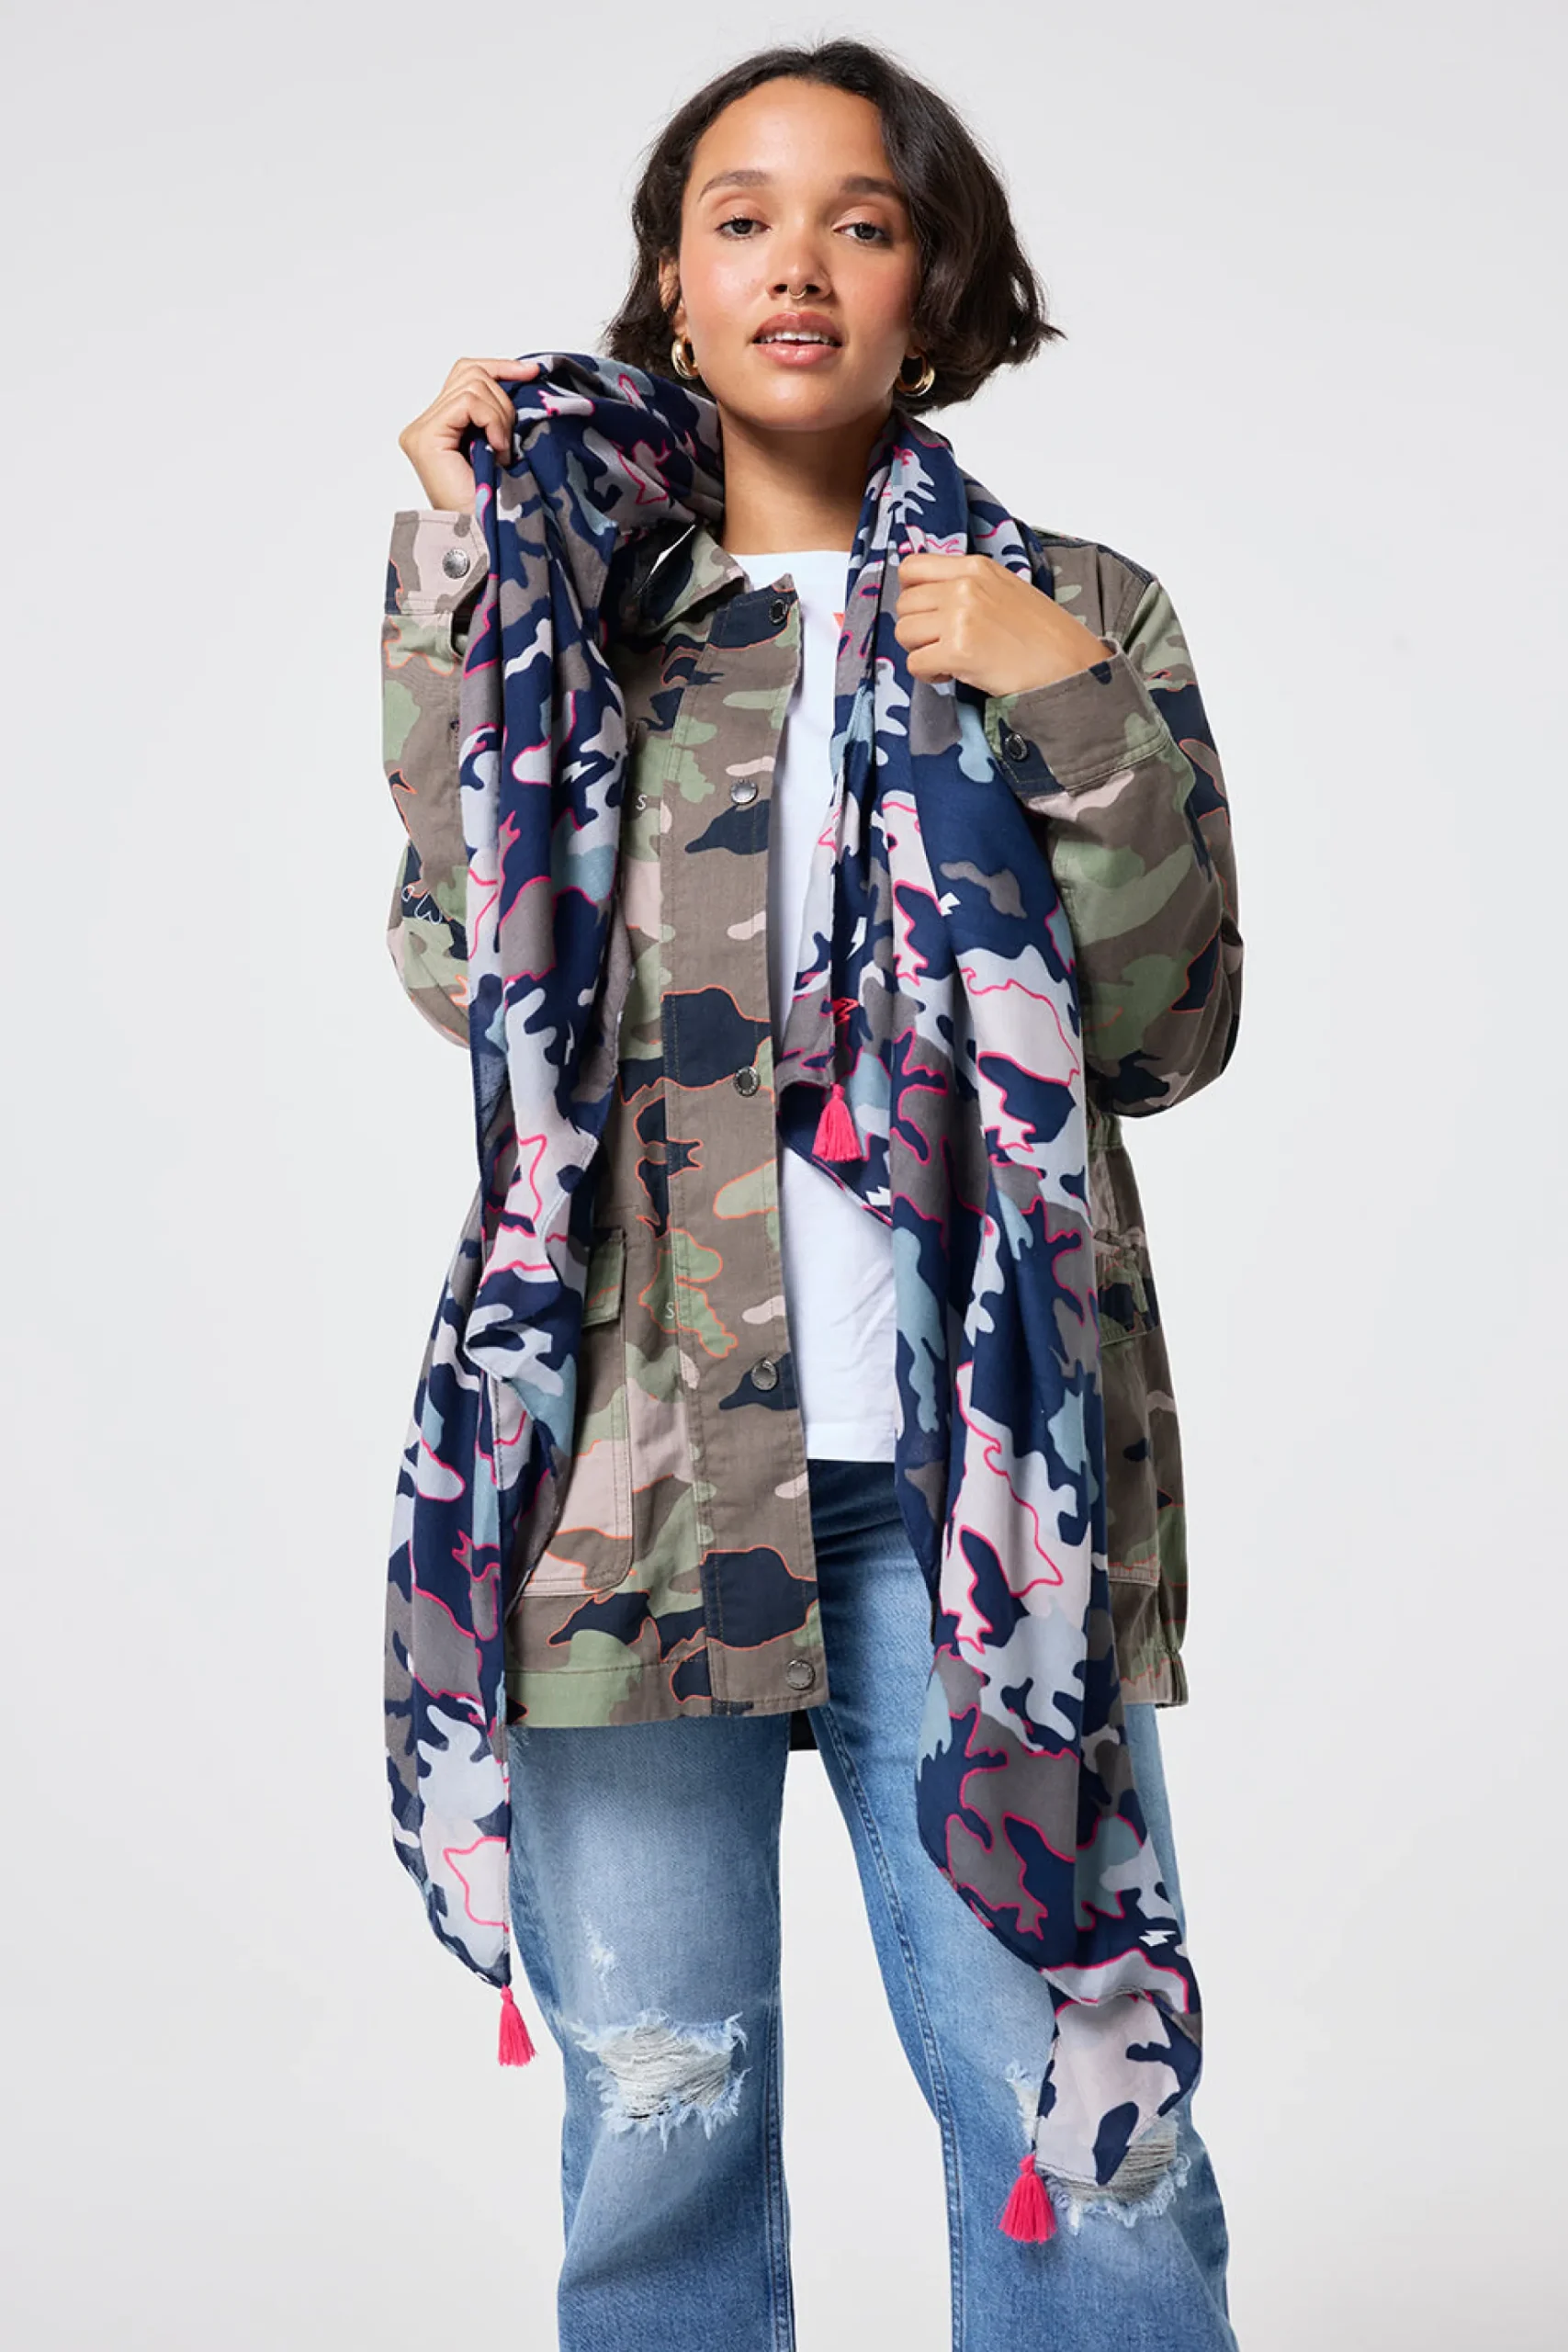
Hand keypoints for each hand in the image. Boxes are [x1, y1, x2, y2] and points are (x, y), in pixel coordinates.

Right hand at [397, 355, 541, 510]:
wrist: (487, 540)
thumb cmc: (499, 502)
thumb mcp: (504, 442)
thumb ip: (498, 410)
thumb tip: (525, 373)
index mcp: (440, 425)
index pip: (467, 373)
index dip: (501, 368)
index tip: (533, 372)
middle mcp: (424, 425)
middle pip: (470, 373)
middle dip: (503, 400)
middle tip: (511, 440)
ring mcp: (421, 431)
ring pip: (472, 383)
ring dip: (500, 415)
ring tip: (502, 451)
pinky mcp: (424, 438)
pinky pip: (468, 402)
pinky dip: (492, 421)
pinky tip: (497, 450)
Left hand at [893, 549, 1110, 693]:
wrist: (1070, 667)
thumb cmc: (1044, 636)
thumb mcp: (1007, 590)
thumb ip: (969, 586)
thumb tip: (932, 596)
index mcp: (976, 567)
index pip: (912, 567)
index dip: (911, 593)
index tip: (925, 612)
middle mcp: (965, 586)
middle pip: (904, 604)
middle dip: (916, 628)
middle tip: (940, 644)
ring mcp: (960, 617)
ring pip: (904, 633)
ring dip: (920, 651)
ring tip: (948, 660)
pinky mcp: (958, 650)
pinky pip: (915, 663)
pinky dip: (928, 675)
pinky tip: (952, 674)